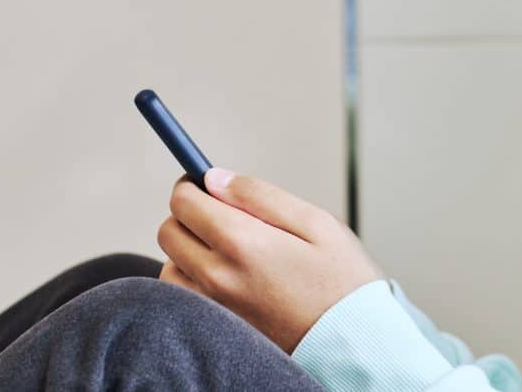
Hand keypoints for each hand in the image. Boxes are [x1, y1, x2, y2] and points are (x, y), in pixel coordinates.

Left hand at [156, 168, 385, 352]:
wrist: (352, 343)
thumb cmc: (343, 281)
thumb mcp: (317, 222)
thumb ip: (261, 195)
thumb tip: (215, 178)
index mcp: (243, 242)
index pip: (185, 202)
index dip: (193, 185)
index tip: (208, 184)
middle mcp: (218, 276)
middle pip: (169, 231)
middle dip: (189, 214)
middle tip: (223, 214)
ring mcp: (212, 307)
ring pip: (170, 264)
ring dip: (188, 249)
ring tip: (227, 249)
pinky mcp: (214, 328)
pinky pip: (179, 296)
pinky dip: (190, 280)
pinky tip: (223, 276)